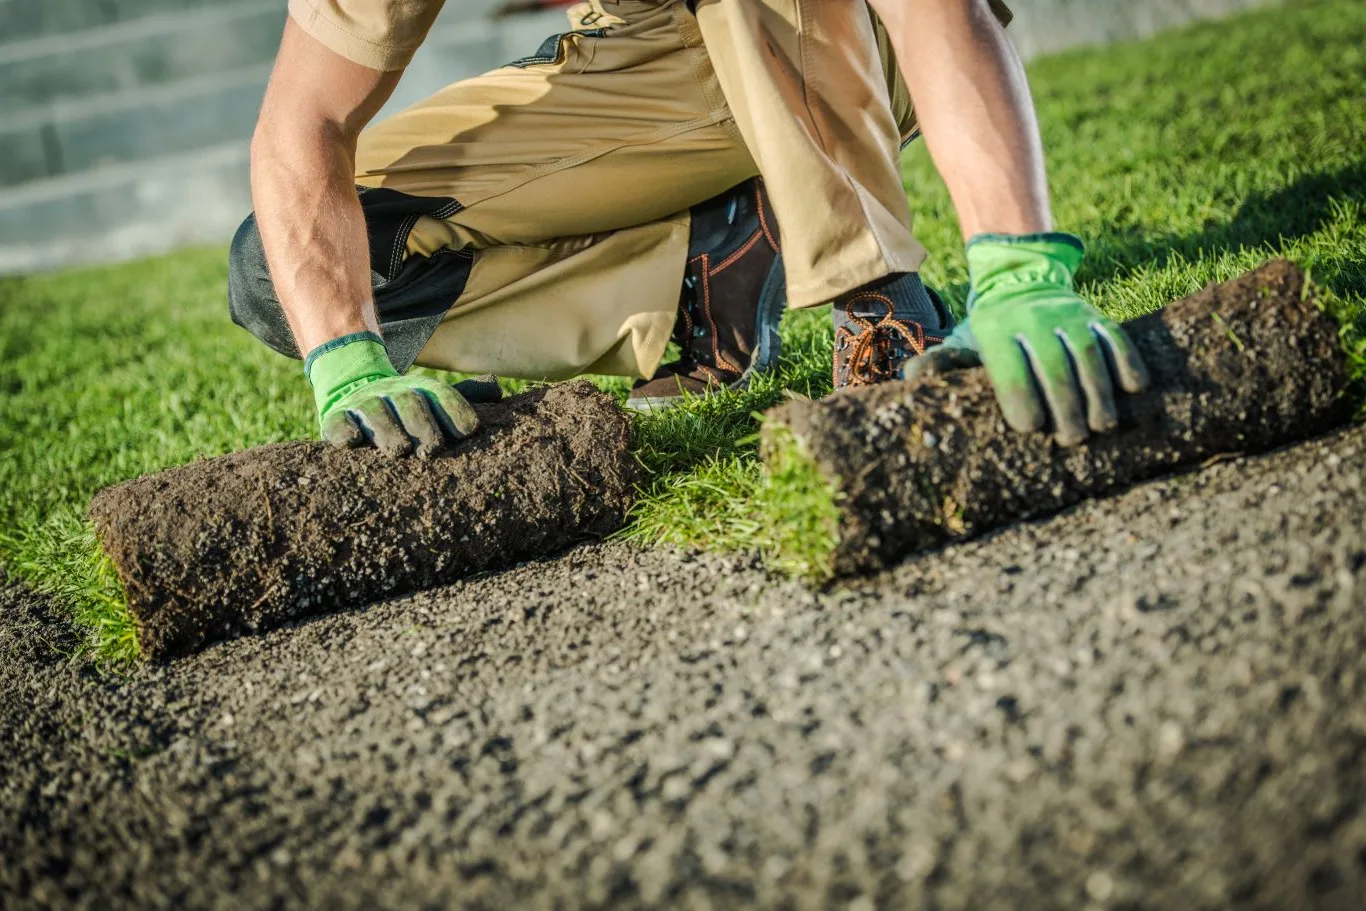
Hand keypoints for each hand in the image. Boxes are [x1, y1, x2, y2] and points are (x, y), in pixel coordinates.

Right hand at [305, 332, 479, 456]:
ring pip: (374, 411)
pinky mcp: (335, 417)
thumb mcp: (433, 398)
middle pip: (409, 401)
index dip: (456, 410)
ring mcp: (362, 403)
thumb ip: (465, 396)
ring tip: (399, 450)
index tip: (470, 431)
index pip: (441, 394)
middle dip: (422, 423)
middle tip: (433, 449)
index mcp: (419, 388)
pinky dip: (343, 431)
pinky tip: (353, 442)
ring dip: (387, 429)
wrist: (351, 388)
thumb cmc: (406, 407)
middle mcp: (392, 392)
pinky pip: (337, 422)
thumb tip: (497, 390)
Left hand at [906, 233, 1147, 445]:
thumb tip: (910, 379)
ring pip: (1087, 352)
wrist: (1020, 279)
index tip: (1031, 427)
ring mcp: (1067, 315)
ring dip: (1099, 390)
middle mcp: (1032, 319)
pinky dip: (1127, 360)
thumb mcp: (963, 342)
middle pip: (1053, 364)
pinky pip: (1115, 336)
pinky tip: (1135, 389)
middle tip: (1072, 439)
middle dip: (1065, 404)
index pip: (1010, 367)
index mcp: (995, 330)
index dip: (1021, 397)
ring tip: (1103, 426)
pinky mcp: (1094, 316)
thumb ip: (943, 363)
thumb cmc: (990, 330)